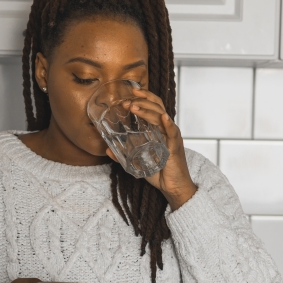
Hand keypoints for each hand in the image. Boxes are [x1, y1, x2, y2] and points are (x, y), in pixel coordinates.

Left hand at [106, 88, 197, 209]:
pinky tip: (163, 118)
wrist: (173, 187)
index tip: (129, 95)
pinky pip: (173, 133)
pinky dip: (168, 124)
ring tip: (134, 107)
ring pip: (162, 117)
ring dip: (148, 110)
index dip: (142, 99)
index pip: (153, 107)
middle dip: (142, 100)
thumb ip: (123, 156)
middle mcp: (167, 130)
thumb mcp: (137, 163)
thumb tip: (107, 150)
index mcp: (159, 130)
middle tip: (127, 100)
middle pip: (158, 107)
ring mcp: (172, 137)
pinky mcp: (175, 147)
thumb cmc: (159, 173)